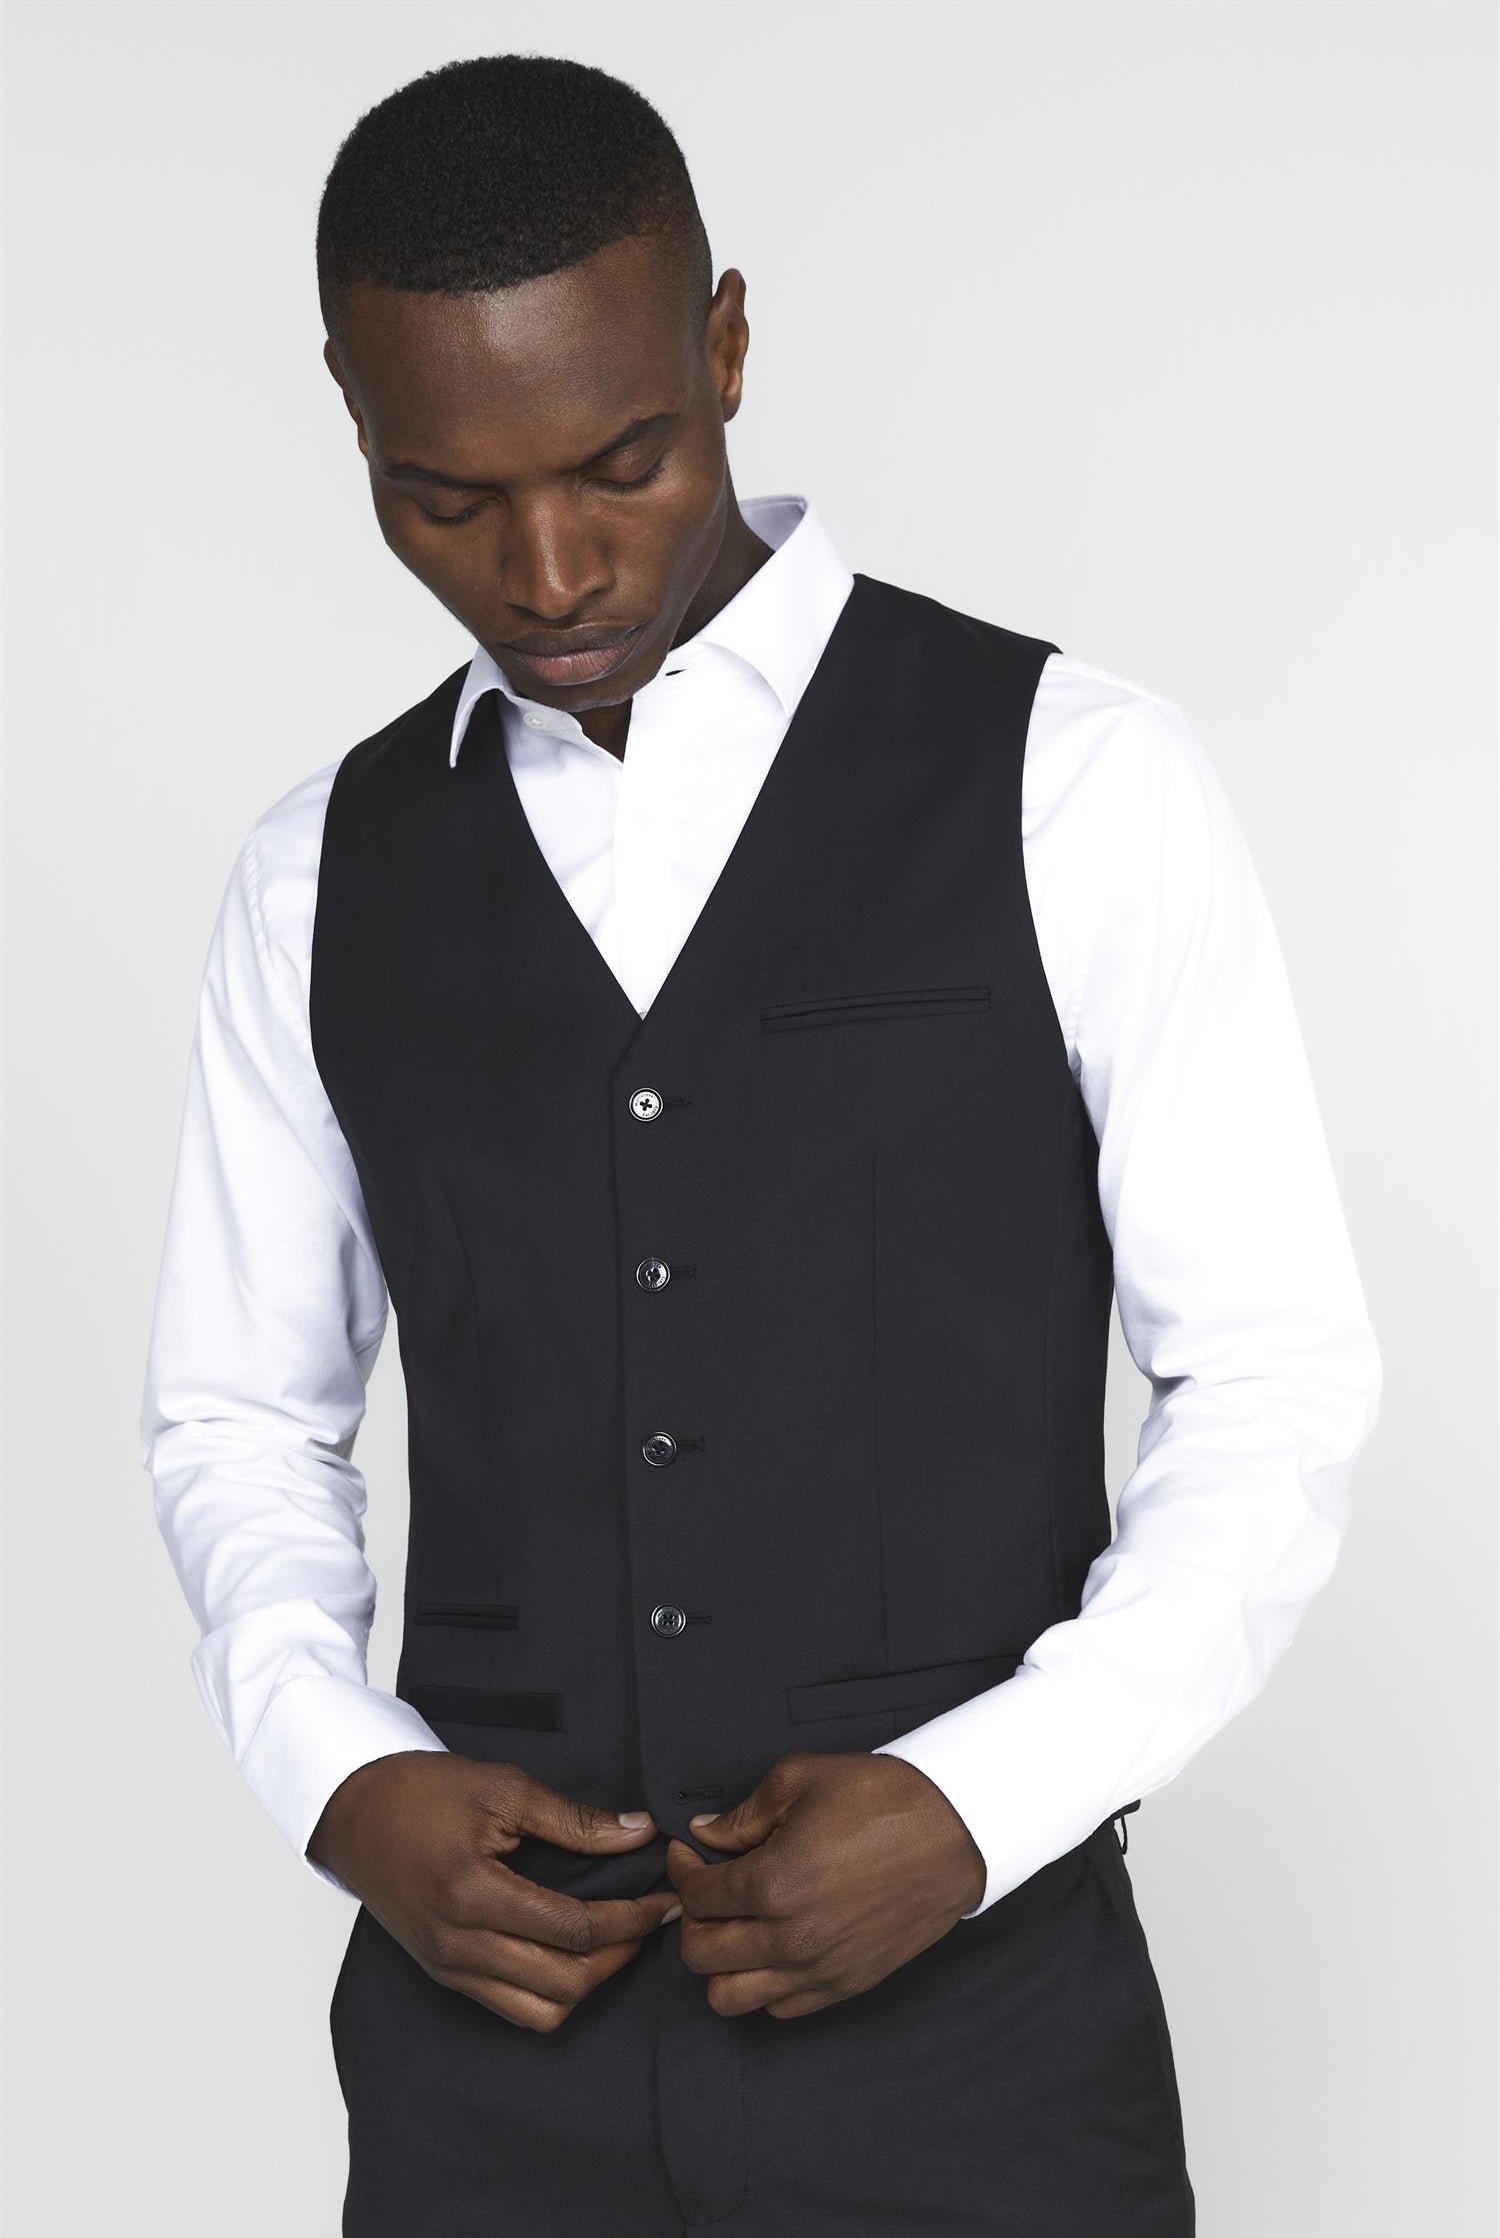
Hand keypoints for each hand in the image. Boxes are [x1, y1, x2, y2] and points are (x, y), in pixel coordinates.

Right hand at [307, 1751, 681, 2031]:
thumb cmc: (422, 1791)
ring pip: (540, 2012)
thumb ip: (575, 1820)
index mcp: (474, 1895)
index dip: (632, 1917)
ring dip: (589, 1983)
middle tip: (651, 1917)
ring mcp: (449, 1967)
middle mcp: (460, 1945)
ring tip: (617, 1939)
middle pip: (566, 1982)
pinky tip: (573, 1954)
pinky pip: (510, 2008)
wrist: (353, 1810)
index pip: (575, 1929)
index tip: (664, 1897)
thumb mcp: (504, 1788)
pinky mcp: (444, 1972)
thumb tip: (638, 1833)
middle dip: (622, 1954)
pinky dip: (552, 1993)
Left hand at [663, 1750, 986, 2019]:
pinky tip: (772, 1945)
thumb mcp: (802, 1778)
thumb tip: (706, 1835)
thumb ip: (744, 1813)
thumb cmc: (882, 1798)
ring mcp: (819, 1969)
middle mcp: (790, 1938)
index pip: (696, 1896)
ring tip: (735, 1925)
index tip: (688, 1852)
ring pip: (729, 1998)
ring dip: (720, 1963)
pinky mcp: (846, 1984)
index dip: (681, 1869)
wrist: (955, 1832)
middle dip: (692, 1918)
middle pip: (700, 1954)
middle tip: (708, 1887)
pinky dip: (762, 1985)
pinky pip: (779, 2009)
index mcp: (773, 1883)